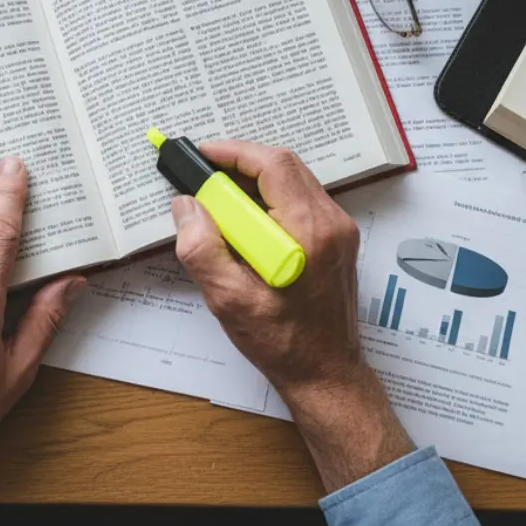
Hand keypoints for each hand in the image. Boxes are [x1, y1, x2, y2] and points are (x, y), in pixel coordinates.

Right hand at [171, 141, 411, 490]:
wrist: (326, 373)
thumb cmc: (282, 342)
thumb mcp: (230, 299)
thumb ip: (203, 248)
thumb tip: (186, 205)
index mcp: (308, 232)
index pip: (272, 166)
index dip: (233, 152)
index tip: (201, 155)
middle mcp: (330, 222)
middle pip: (284, 165)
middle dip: (241, 162)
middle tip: (205, 175)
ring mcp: (339, 229)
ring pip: (293, 179)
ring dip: (255, 179)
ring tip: (220, 197)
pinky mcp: (337, 238)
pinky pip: (300, 198)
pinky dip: (269, 196)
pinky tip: (245, 218)